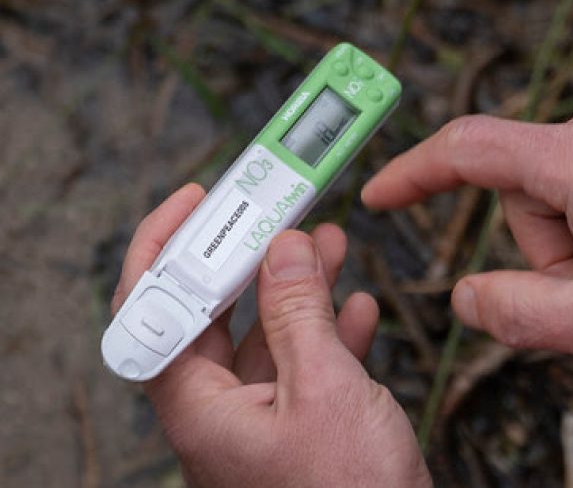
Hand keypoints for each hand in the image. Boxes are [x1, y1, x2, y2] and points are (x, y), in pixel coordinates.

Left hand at [113, 184, 429, 486]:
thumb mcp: (324, 389)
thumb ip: (298, 313)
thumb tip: (282, 247)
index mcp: (200, 407)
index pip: (154, 312)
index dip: (163, 249)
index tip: (195, 203)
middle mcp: (221, 413)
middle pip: (216, 316)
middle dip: (250, 259)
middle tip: (276, 214)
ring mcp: (262, 422)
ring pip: (268, 336)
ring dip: (299, 288)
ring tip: (331, 244)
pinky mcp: (300, 429)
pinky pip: (305, 366)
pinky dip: (330, 331)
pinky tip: (357, 307)